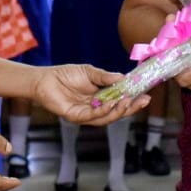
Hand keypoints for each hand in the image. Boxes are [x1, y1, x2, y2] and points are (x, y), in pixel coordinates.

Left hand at [32, 63, 146, 124]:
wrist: (44, 79)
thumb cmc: (66, 75)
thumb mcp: (90, 72)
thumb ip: (105, 77)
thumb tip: (124, 78)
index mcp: (100, 98)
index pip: (120, 102)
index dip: (133, 101)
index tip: (146, 95)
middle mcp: (95, 109)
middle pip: (116, 113)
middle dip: (131, 108)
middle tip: (142, 101)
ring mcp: (85, 114)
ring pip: (106, 118)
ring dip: (118, 110)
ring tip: (128, 101)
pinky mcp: (75, 116)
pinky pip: (91, 116)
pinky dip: (102, 111)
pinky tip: (110, 104)